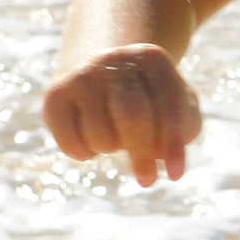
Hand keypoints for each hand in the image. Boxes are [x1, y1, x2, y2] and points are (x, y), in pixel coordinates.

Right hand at [41, 44, 201, 185]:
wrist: (97, 68)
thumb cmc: (147, 96)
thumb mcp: (175, 103)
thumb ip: (184, 126)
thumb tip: (160, 153)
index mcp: (152, 58)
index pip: (169, 106)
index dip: (174, 144)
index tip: (176, 175)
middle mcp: (114, 60)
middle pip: (133, 117)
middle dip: (143, 156)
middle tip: (148, 181)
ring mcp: (82, 76)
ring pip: (102, 136)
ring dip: (112, 150)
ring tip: (115, 139)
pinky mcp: (55, 95)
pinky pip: (71, 143)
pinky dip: (84, 154)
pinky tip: (91, 144)